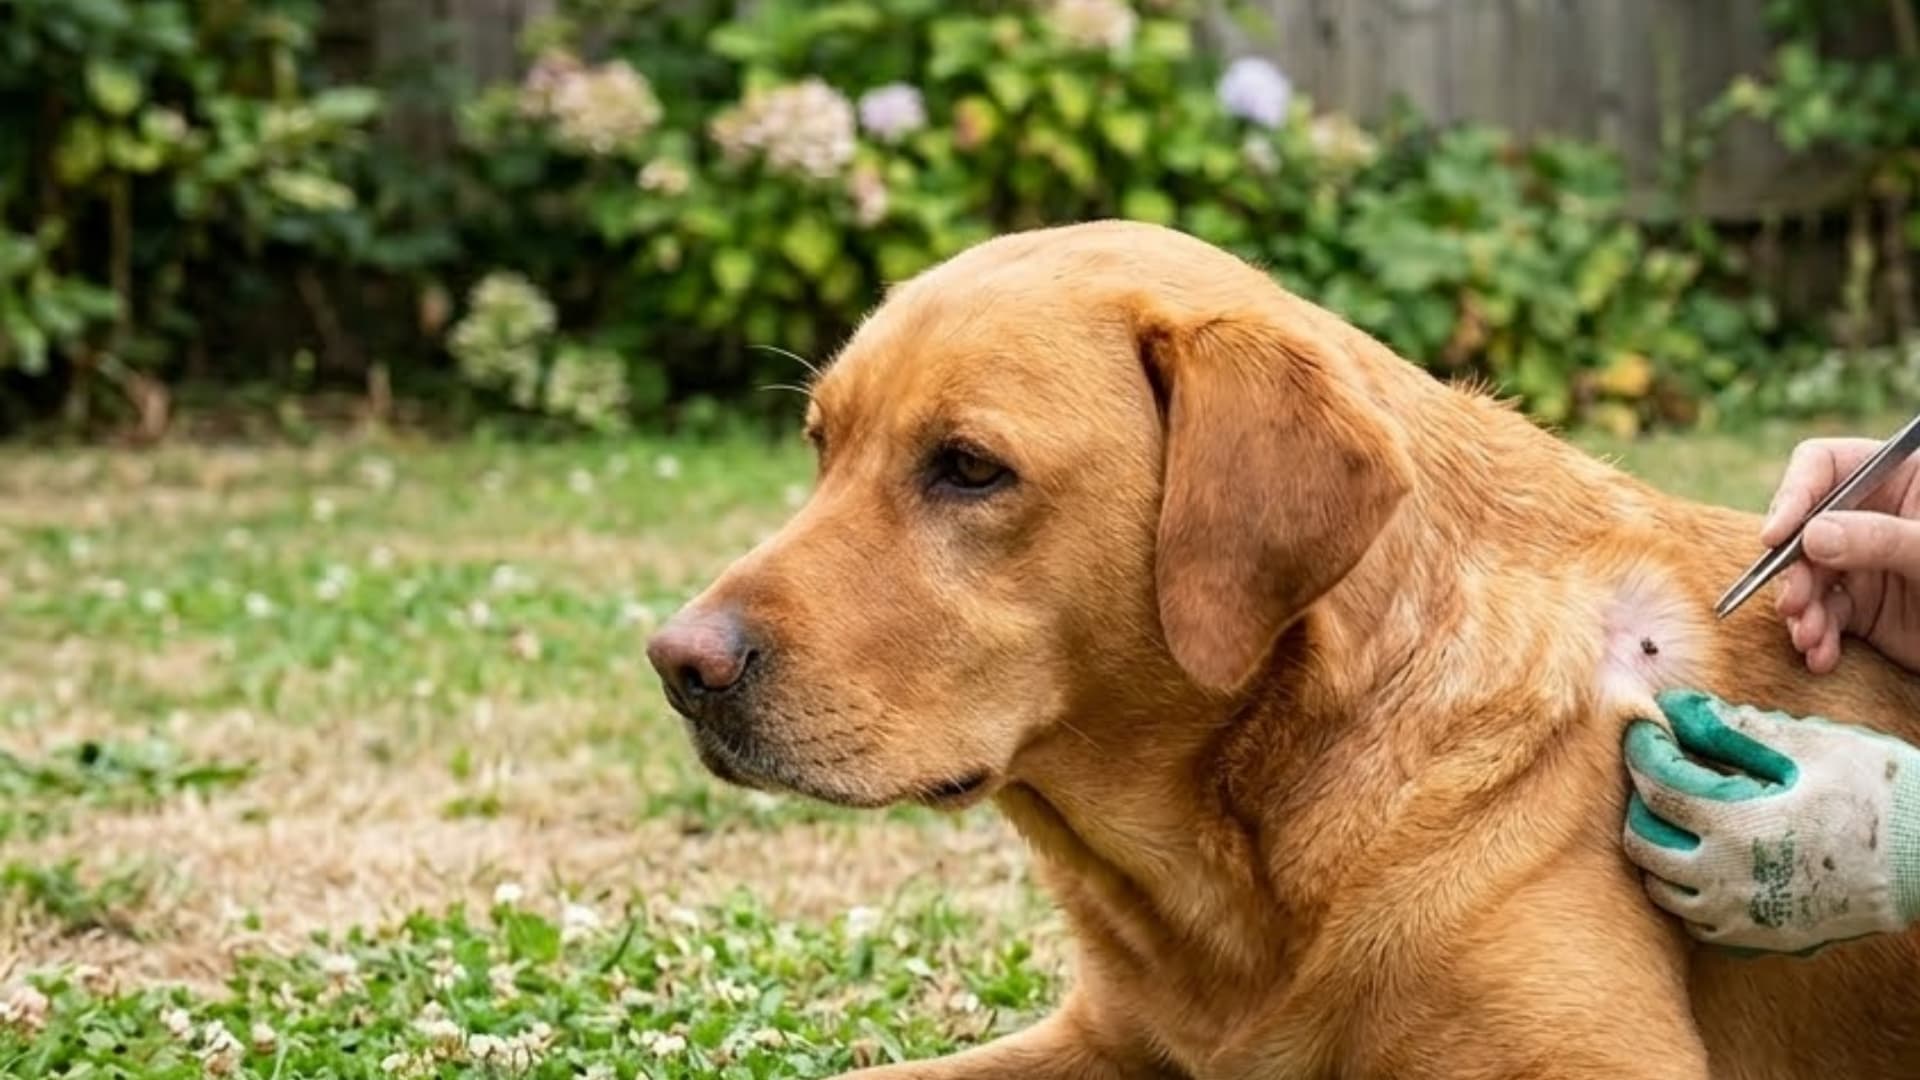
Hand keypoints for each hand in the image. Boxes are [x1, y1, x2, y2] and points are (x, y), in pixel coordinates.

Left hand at [1621, 689, 1919, 953]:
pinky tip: (1709, 860)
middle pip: (1641, 841)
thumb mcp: (1807, 746)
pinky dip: (1688, 890)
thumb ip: (1733, 729)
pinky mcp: (1759, 939)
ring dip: (1659, 849)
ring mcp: (1741, 916)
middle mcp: (1726, 878)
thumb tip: (1676, 707)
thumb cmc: (1874, 792)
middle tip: (1663, 774)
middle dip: (1641, 802)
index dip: (1643, 750)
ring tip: (1683, 817)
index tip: (1646, 729)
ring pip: (1660, 887)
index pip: (1656, 786)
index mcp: (1736, 824)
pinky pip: (1695, 920)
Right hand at [1763, 436, 1919, 673]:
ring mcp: (1863, 562)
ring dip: (1801, 611)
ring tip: (1809, 637)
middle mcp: (1871, 516)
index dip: (1794, 494)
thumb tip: (1810, 537)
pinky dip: (1817, 637)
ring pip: (1805, 576)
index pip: (1823, 466)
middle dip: (1793, 570)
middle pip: (1803, 527)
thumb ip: (1881, 538)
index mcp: (1897, 478)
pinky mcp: (1862, 607)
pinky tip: (1822, 655)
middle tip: (1793, 603)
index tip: (1777, 536)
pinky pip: (1822, 615)